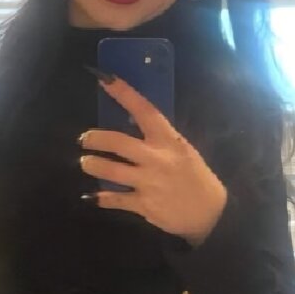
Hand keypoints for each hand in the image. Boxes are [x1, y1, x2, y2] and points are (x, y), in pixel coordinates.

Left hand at [80, 75, 226, 244]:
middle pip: (118, 142)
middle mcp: (157, 158)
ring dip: (93, 165)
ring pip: (111, 170)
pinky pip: (114, 199)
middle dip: (95, 138)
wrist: (210, 213)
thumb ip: (159, 139)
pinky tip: (90, 197)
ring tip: (86, 164)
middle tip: (84, 140)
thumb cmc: (195, 178)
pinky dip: (99, 198)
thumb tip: (131, 122)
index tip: (104, 79)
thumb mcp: (183, 150)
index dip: (124, 93)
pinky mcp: (144, 205)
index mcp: (169, 140)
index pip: (145, 110)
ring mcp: (149, 182)